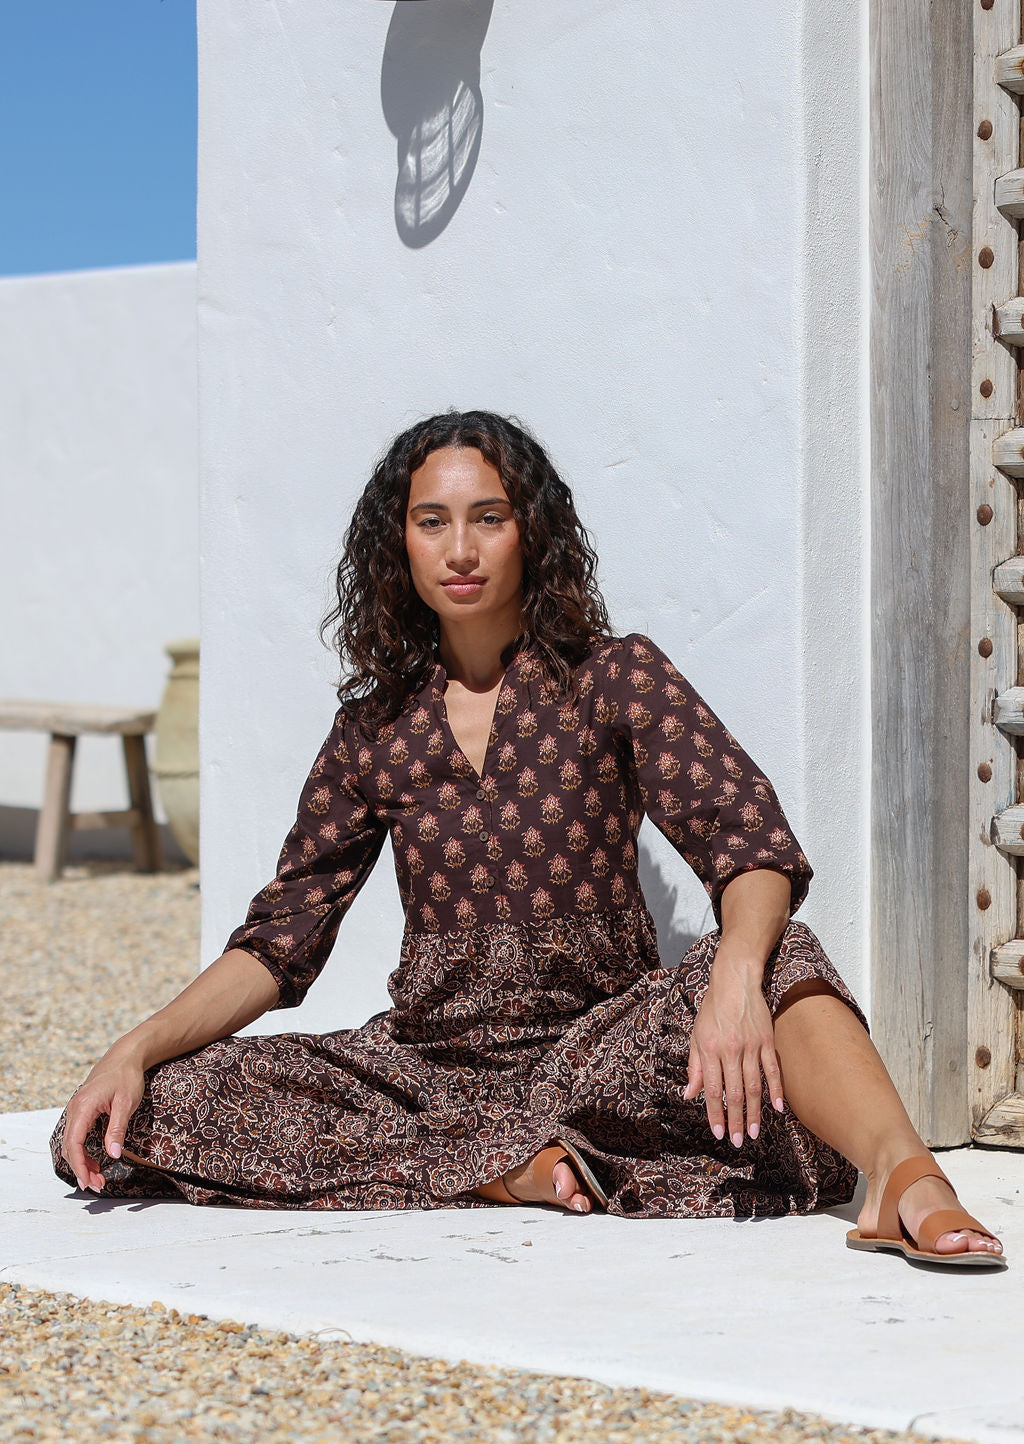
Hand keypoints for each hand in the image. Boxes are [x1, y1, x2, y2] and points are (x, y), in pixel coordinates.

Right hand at [61, 1048, 145, 1191]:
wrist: (126, 1056)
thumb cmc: (127, 1076)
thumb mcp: (126, 1103)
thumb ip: (117, 1129)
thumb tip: (113, 1156)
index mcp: (83, 1107)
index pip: (74, 1143)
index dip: (79, 1166)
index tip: (89, 1182)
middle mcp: (75, 1109)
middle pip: (70, 1147)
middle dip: (81, 1169)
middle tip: (98, 1185)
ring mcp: (76, 1109)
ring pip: (72, 1143)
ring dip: (82, 1162)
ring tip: (98, 1177)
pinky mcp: (82, 1110)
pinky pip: (77, 1135)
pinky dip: (83, 1151)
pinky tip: (96, 1161)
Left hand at [682, 953, 785, 1146]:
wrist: (735, 981)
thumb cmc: (712, 1009)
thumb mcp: (696, 1035)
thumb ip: (694, 1067)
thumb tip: (689, 1095)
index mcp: (709, 1049)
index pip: (712, 1089)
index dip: (715, 1113)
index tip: (719, 1133)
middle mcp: (730, 1050)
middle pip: (734, 1092)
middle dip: (736, 1120)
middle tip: (738, 1142)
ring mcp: (751, 1046)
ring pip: (754, 1086)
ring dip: (755, 1112)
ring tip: (754, 1133)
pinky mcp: (767, 1041)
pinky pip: (773, 1070)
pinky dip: (776, 1090)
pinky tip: (778, 1108)